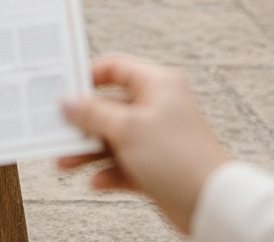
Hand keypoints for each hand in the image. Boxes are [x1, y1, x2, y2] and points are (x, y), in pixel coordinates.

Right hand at [57, 55, 229, 233]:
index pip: (115, 68)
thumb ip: (92, 113)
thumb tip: (68, 102)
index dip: (88, 77)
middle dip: (83, 123)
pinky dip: (107, 171)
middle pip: (108, 107)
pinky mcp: (156, 166)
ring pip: (112, 138)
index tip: (65, 89)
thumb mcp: (126, 129)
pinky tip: (96, 181)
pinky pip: (122, 163)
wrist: (214, 206)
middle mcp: (157, 107)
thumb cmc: (180, 158)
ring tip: (67, 162)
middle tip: (60, 129)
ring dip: (88, 151)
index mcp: (157, 84)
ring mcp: (156, 138)